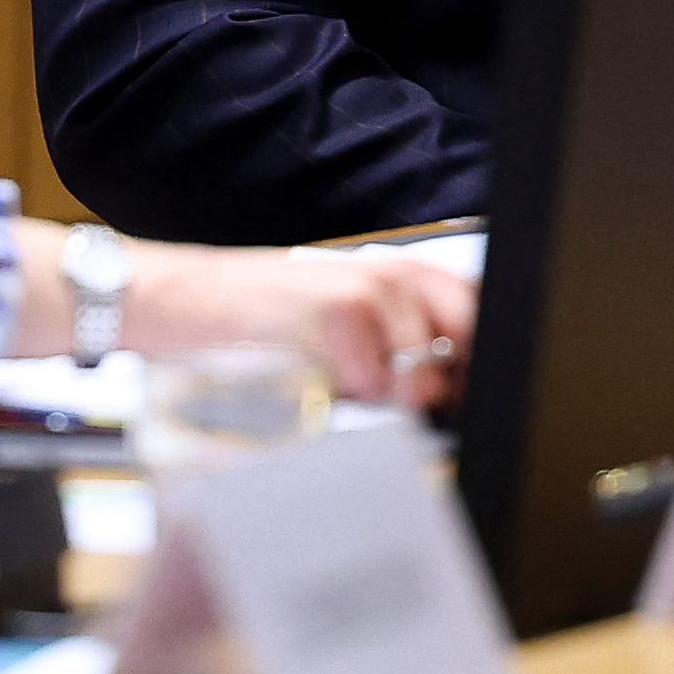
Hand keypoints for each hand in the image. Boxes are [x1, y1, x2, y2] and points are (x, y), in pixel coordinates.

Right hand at [127, 243, 480, 412]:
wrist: (192, 302)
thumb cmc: (266, 324)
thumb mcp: (345, 330)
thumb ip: (401, 347)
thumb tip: (450, 395)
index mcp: (407, 276)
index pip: (481, 318)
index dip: (478, 362)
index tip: (455, 394)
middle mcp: (397, 273)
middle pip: (469, 338)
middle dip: (443, 384)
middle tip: (399, 400)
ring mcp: (371, 285)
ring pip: (422, 369)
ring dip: (389, 396)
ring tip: (345, 386)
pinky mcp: (339, 306)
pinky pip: (375, 377)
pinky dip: (350, 392)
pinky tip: (318, 378)